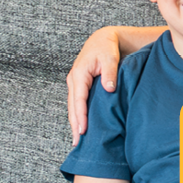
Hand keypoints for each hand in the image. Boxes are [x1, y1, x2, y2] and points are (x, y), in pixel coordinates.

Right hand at [67, 27, 120, 144]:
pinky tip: (82, 127)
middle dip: (75, 125)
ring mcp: (76, 84)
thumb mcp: (110, 58)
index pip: (79, 99)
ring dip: (75, 123)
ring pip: (74, 107)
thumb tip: (108, 89)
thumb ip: (109, 73)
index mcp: (79, 75)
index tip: (83, 130)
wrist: (103, 40)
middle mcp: (74, 81)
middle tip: (77, 143)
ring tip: (78, 140)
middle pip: (73, 107)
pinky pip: (78, 103)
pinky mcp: (81, 86)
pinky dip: (79, 115)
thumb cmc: (107, 48)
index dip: (81, 116)